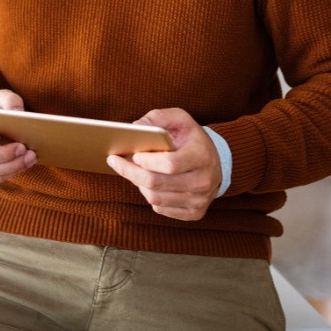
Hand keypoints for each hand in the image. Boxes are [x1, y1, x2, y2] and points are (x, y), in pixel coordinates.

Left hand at [106, 108, 221, 221]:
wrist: (215, 162)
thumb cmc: (192, 138)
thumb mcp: (180, 119)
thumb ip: (158, 118)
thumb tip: (135, 126)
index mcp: (201, 156)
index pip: (170, 164)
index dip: (148, 161)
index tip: (133, 153)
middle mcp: (203, 181)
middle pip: (157, 183)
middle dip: (131, 172)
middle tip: (114, 161)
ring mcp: (199, 200)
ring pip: (155, 198)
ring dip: (137, 183)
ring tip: (130, 169)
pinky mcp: (194, 213)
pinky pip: (161, 208)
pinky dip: (148, 195)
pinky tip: (145, 182)